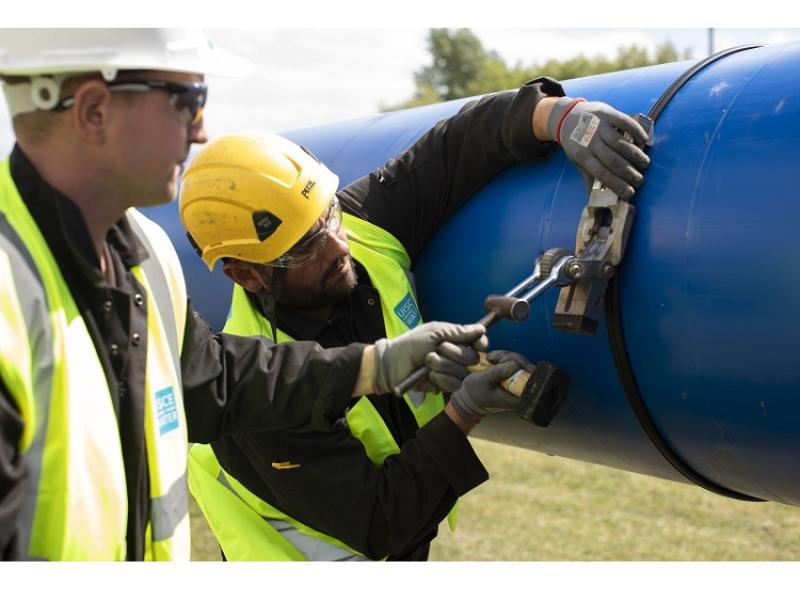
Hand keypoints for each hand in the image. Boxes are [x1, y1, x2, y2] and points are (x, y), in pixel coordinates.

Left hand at [372, 321, 487, 394]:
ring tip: (427, 362)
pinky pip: (454, 385)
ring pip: (463, 372)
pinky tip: (429, 375)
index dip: (481, 344)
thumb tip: (481, 329)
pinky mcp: (444, 387)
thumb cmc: (412, 343)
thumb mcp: (435, 332)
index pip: (478, 343)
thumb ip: (458, 332)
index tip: (478, 344)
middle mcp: (457, 357)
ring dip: (444, 366)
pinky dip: (441, 379)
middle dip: (454, 353)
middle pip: (473, 358)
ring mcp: (451, 372)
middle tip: (437, 349)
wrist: (393, 363)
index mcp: (456, 341)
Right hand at [449, 350, 533, 420]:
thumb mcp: (484, 381)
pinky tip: (492, 359)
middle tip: (492, 358)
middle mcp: (520, 390)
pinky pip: (514, 363)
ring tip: (490, 359)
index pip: (530, 377)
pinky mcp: (512, 376)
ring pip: (520, 362)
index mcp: (516, 397)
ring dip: (505, 356)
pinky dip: (504, 358)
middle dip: (510, 358)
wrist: (467, 398)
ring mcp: (517, 383)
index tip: (502, 361)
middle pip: (527, 367)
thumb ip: (499, 372)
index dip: (520, 364)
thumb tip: (516, 364)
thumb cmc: (474, 392)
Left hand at [547, 97, 650, 200]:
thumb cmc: (575, 142)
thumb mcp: (576, 160)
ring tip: (644, 163)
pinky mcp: (606, 113)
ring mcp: (598, 126)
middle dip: (628, 172)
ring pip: (619, 142)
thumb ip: (587, 176)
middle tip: (640, 180)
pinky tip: (644, 139)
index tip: (630, 193)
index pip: (601, 173)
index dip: (616, 184)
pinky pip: (623, 122)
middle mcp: (590, 141)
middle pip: (612, 160)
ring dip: (634, 154)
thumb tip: (592, 198)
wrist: (566, 116)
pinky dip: (635, 130)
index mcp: (582, 156)